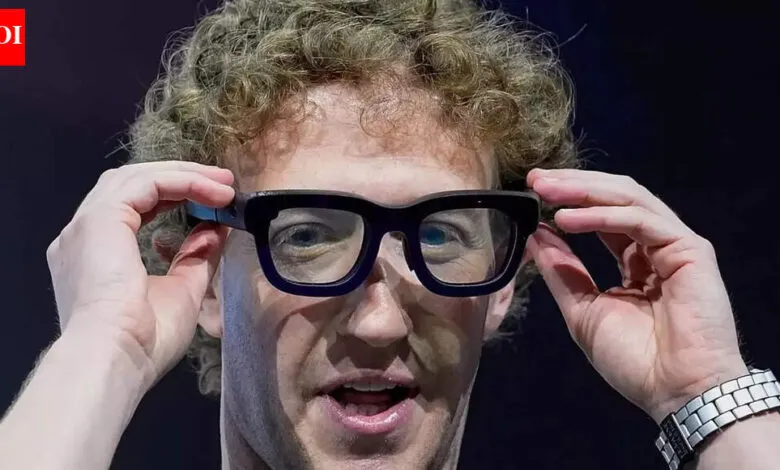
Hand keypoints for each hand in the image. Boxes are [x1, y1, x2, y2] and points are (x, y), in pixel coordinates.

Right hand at [46, 162, 234, 387]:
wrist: (115, 359)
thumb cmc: (143, 341)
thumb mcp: (182, 291)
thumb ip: (195, 257)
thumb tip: (214, 230)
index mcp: (96, 256)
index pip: (134, 208)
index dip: (175, 197)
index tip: (215, 202)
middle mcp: (83, 236)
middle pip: (132, 185)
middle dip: (181, 179)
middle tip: (223, 183)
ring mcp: (87, 225)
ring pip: (137, 178)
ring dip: (184, 176)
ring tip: (223, 183)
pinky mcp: (100, 219)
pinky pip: (146, 185)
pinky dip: (182, 182)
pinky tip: (213, 191)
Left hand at [525, 168, 747, 422]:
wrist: (674, 392)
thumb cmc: (634, 360)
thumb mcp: (583, 310)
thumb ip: (562, 271)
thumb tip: (536, 235)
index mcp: (634, 261)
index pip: (601, 215)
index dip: (569, 199)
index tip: (532, 191)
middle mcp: (655, 247)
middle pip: (615, 198)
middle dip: (573, 185)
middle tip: (535, 179)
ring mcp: (674, 245)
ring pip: (629, 199)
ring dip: (583, 192)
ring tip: (545, 191)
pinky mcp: (689, 250)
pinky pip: (640, 221)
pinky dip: (601, 216)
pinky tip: (568, 219)